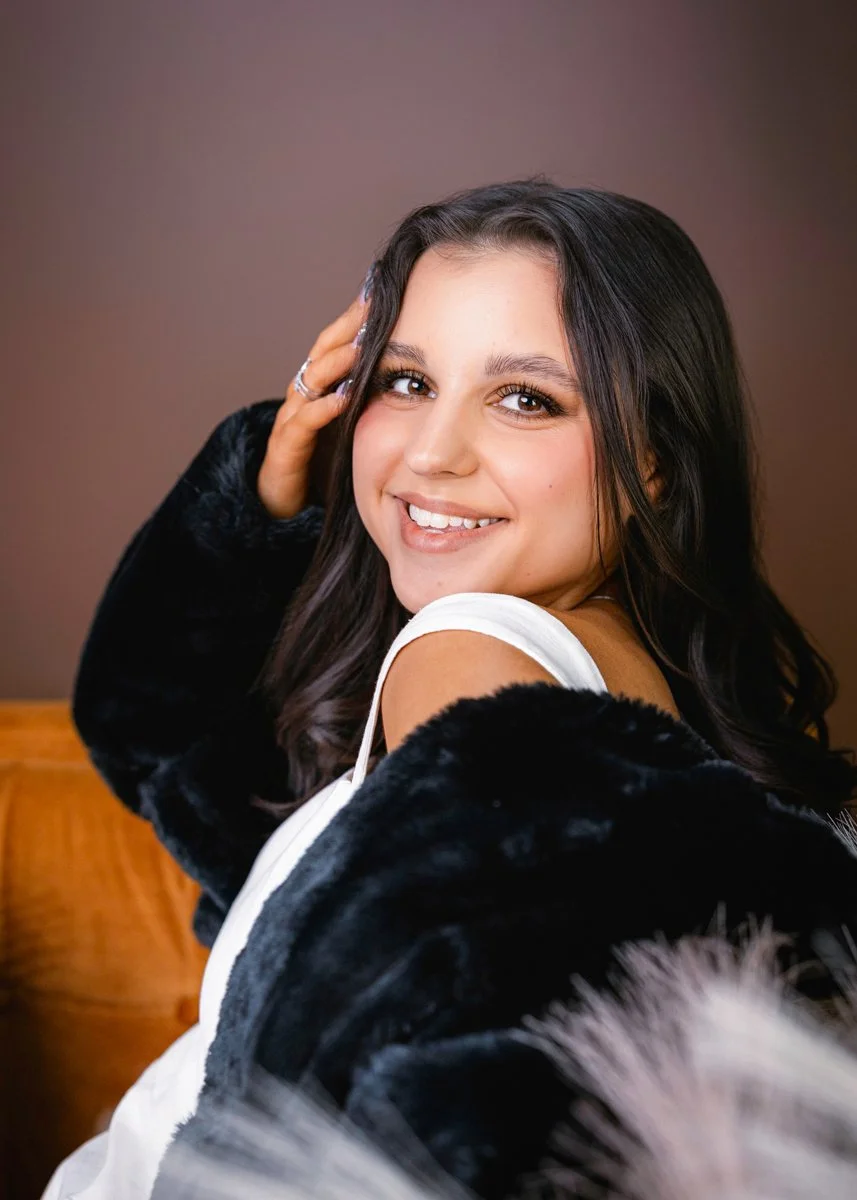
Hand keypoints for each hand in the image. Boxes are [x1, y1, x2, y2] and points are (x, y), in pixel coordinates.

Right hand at [257, 291, 367, 518]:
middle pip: (324, 351)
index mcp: (321, 385)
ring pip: (312, 381)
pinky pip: (303, 423)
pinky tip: (341, 400)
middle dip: (347, 327)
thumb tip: (418, 379)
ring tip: (360, 346)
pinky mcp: (287, 447)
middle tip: (372, 303)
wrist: (285, 497)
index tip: (382, 291)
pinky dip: (322, 410)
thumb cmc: (323, 457)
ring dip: (337, 362)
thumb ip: (374, 398)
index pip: (339, 342)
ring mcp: (292, 418)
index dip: (357, 318)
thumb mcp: (354, 423)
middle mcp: (305, 394)